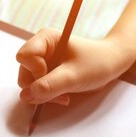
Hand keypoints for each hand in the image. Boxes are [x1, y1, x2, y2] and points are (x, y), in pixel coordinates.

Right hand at [16, 28, 135, 105]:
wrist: (111, 64)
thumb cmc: (97, 63)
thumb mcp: (74, 76)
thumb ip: (49, 86)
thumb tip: (24, 96)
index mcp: (44, 39)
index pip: (24, 56)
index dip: (34, 70)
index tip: (52, 74)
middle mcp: (39, 50)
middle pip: (24, 73)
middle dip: (39, 87)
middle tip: (60, 93)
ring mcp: (40, 63)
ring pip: (28, 85)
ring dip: (44, 95)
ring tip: (64, 96)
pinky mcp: (44, 75)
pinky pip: (35, 90)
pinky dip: (47, 96)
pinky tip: (62, 96)